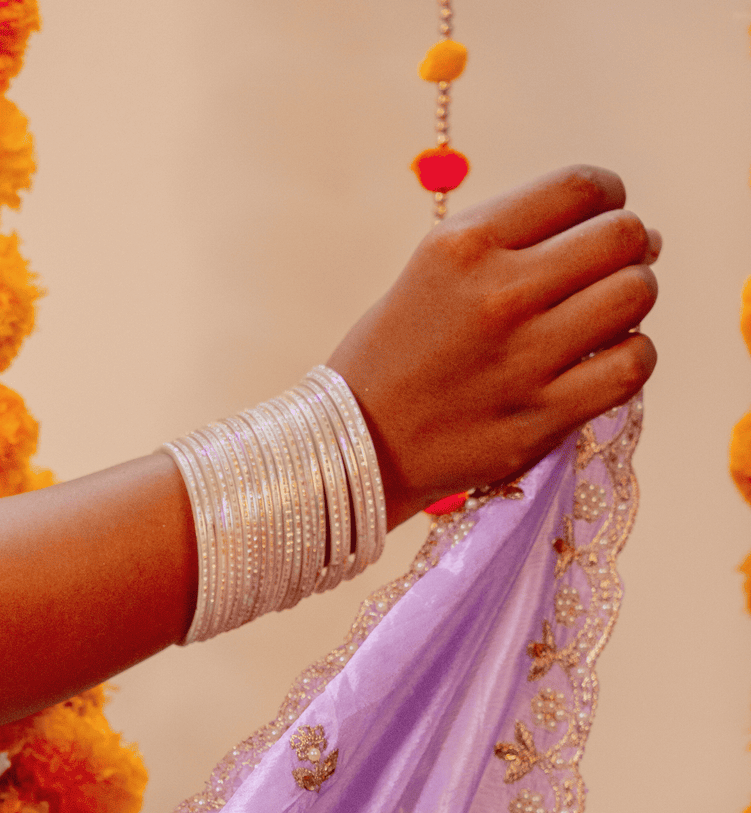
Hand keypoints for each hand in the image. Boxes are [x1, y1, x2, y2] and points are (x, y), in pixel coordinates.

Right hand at [327, 166, 658, 527]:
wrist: (357, 444)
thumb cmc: (399, 352)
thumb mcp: (435, 265)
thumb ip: (516, 237)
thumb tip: (632, 234)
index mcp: (466, 244)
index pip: (582, 187)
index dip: (610, 196)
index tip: (602, 217)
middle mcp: (498, 295)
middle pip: (621, 237)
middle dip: (629, 246)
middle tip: (607, 270)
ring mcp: (522, 360)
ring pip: (635, 296)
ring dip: (631, 300)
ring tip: (603, 317)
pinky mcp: (540, 418)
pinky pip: (631, 366)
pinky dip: (631, 356)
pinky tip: (603, 360)